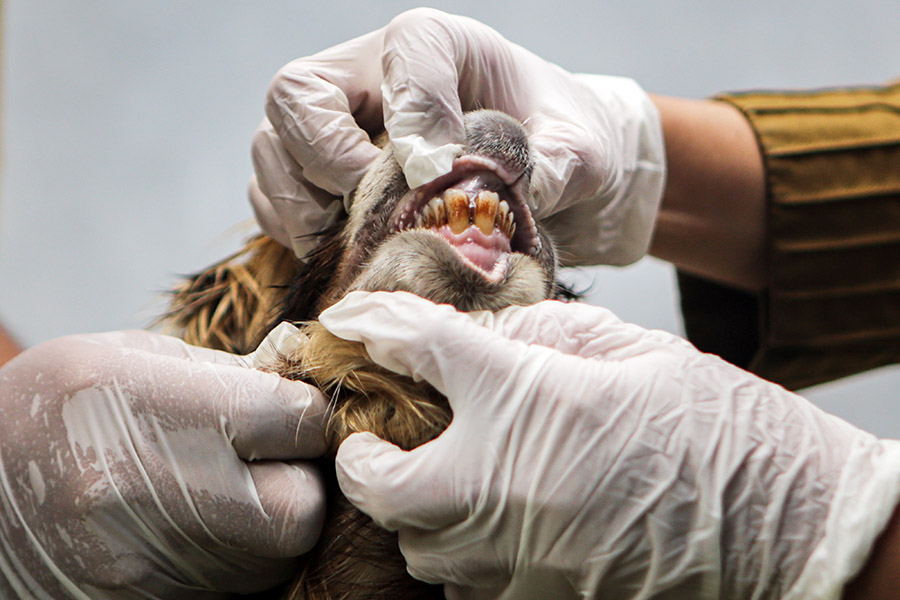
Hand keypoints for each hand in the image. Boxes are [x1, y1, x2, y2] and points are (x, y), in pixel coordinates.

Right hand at [0, 324, 327, 597]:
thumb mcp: (129, 357)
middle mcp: (146, 495)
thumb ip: (225, 375)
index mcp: (150, 410)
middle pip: (301, 507)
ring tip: (222, 493)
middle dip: (300, 480)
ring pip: (274, 558)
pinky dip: (234, 559)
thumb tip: (302, 389)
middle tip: (268, 461)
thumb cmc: (50, 411)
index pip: (296, 421)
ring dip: (269, 525)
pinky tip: (195, 528)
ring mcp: (144, 567)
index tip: (285, 412)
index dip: (303, 413)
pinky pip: (235, 588)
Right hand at [250, 8, 664, 264]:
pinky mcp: (314, 176)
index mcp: (436, 44)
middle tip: (375, 205)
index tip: (437, 170)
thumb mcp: (580, 151)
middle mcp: (368, 76)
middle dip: (327, 159)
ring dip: (304, 206)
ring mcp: (332, 126)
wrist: (536, 171)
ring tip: (362, 238)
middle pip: (296, 94)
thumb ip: (556, 167)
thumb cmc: (553, 143)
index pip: (404, 49)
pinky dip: (297, 231)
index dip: (414, 108)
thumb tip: (507, 201)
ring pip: (272, 150)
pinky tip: (347, 249)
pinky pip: (272, 199)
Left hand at [320, 291, 899, 598]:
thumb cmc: (713, 424)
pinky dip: (460, 552)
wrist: (785, 524)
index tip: (350, 324)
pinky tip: (495, 522)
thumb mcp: (628, 347)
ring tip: (441, 475)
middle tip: (383, 431)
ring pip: (415, 546)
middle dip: (365, 455)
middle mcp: (498, 489)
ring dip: (414, 507)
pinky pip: (463, 585)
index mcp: (522, 399)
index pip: (415, 347)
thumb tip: (488, 333)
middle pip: (375, 481)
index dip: (371, 326)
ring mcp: (512, 562)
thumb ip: (541, 330)